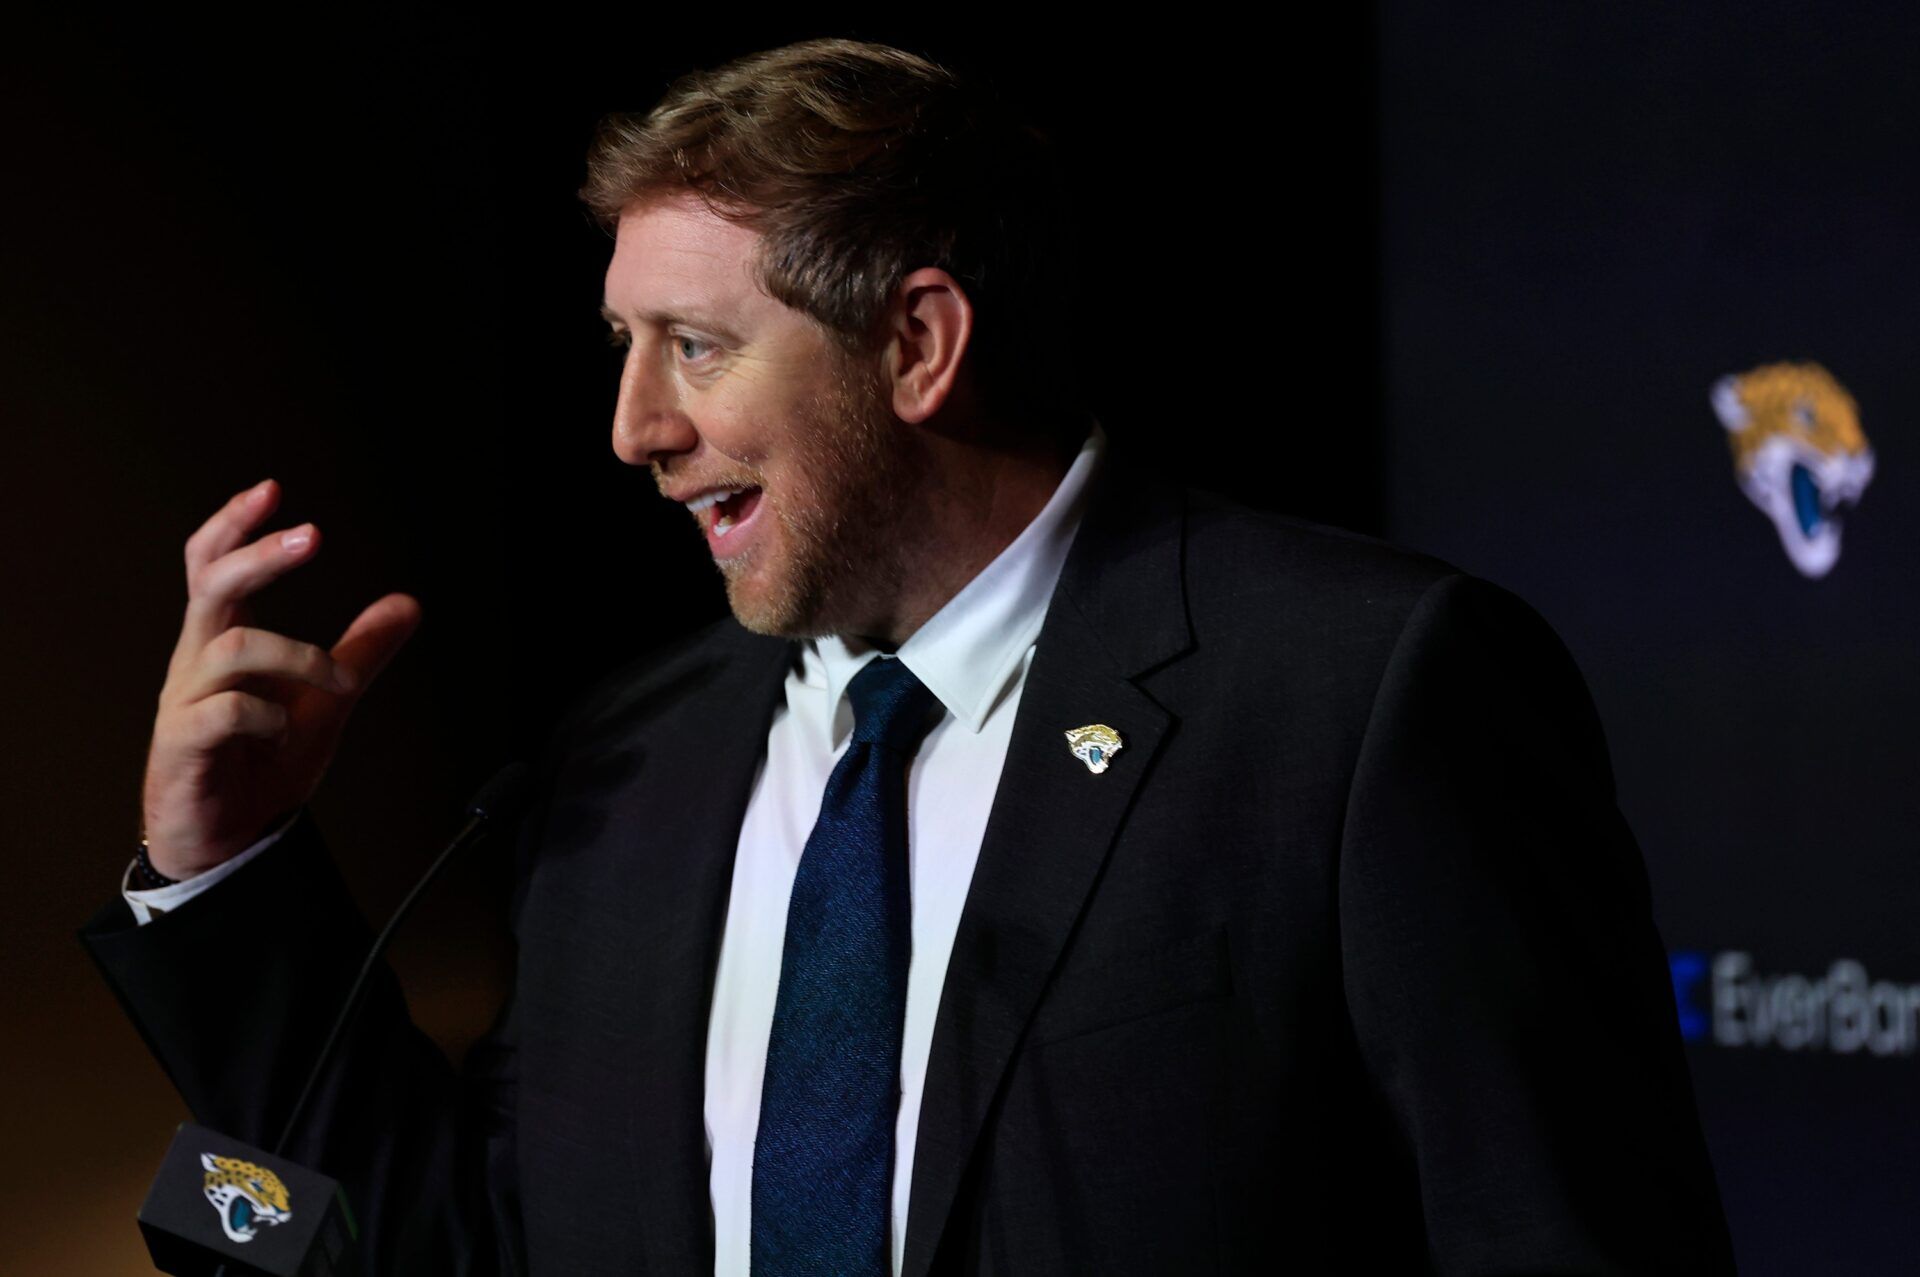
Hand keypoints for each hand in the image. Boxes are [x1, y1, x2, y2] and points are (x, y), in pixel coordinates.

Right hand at [140, 478, 422, 878]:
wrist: (226, 839)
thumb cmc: (259, 762)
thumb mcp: (326, 699)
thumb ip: (361, 650)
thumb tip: (406, 604)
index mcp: (222, 643)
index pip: (211, 567)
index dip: (234, 525)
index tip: (270, 490)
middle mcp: (197, 663)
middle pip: (212, 587)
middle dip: (260, 557)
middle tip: (312, 536)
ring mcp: (185, 703)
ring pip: (232, 647)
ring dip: (297, 654)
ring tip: (336, 679)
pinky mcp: (184, 746)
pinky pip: (221, 712)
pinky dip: (266, 715)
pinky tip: (288, 730)